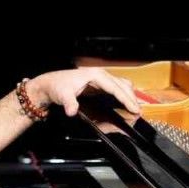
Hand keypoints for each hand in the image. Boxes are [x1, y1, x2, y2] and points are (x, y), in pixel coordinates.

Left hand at [28, 68, 142, 117]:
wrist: (51, 84)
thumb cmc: (58, 86)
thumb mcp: (63, 96)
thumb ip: (69, 103)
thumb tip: (72, 111)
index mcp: (95, 75)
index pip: (116, 87)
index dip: (126, 99)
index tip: (134, 108)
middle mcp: (101, 75)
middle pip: (123, 86)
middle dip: (131, 99)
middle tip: (137, 113)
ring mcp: (102, 79)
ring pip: (123, 86)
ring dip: (129, 97)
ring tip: (134, 110)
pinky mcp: (101, 84)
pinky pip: (117, 89)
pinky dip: (124, 97)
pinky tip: (126, 105)